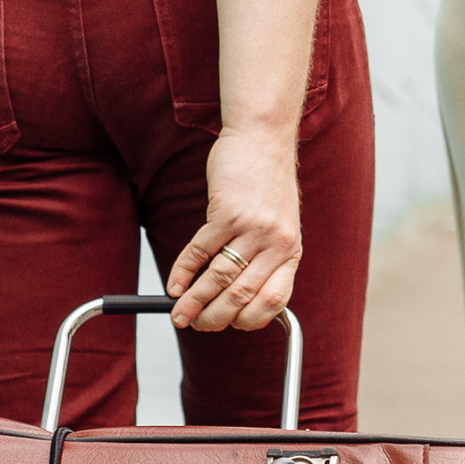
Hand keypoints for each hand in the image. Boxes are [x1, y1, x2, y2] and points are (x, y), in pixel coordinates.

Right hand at [167, 126, 302, 332]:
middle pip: (241, 296)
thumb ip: (267, 257)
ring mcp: (252, 227)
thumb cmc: (267, 183)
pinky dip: (183, 272)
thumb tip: (236, 298)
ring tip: (178, 315)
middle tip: (194, 325)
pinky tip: (174, 286)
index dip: (248, 321)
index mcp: (291, 251)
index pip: (275, 302)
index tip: (229, 325)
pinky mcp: (227, 211)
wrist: (263, 138)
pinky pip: (200, 251)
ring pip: (218, 278)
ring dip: (194, 302)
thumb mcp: (280, 224)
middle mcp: (276, 243)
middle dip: (213, 318)